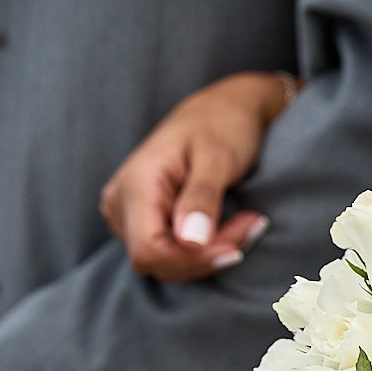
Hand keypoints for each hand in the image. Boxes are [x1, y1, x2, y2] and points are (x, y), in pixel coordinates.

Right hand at [100, 71, 295, 281]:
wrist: (222, 109)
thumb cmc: (222, 123)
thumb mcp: (218, 155)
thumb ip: (202, 197)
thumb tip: (190, 241)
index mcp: (135, 183)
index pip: (149, 250)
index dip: (192, 260)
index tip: (235, 248)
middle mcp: (120, 202)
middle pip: (156, 260)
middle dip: (206, 256)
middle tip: (250, 226)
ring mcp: (127, 214)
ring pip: (164, 262)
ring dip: (208, 255)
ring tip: (246, 224)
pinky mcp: (142, 221)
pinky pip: (168, 252)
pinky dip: (202, 250)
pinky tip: (229, 229)